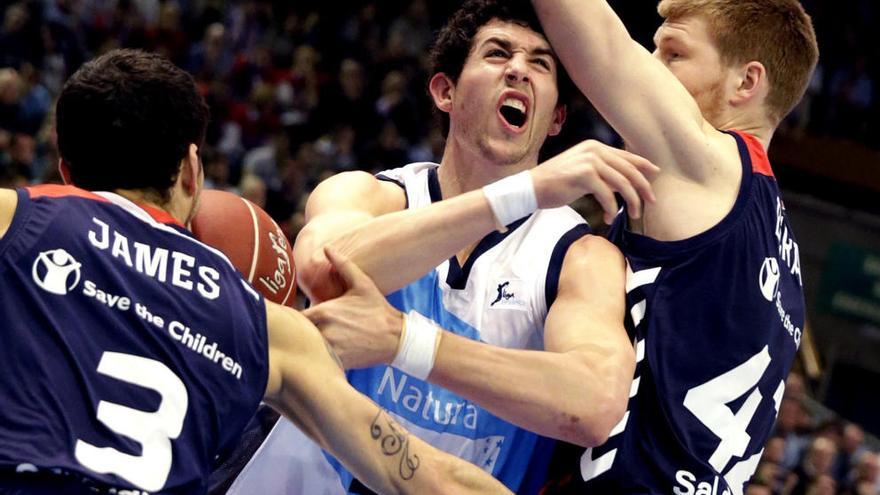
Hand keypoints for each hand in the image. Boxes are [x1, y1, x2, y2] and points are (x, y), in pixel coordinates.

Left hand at [302, 246, 403, 368]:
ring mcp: (331, 349)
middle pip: (298, 335)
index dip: (293, 319)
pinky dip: (319, 360)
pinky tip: (325, 356)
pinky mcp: (338, 362)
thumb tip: (327, 248)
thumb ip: (343, 265)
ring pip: (307, 350)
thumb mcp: (362, 284)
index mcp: (325, 311)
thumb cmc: (378, 309)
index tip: (298, 319)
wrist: (396, 337)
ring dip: (308, 348)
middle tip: (300, 333)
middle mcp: (324, 330)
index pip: (294, 316)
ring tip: (311, 345)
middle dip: (298, 334)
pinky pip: (319, 363)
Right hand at [530, 140, 658, 223]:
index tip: (656, 174)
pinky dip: (611, 208)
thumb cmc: (556, 183)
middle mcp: (594, 150)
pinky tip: (609, 217)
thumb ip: (603, 173)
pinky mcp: (584, 175)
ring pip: (622, 183)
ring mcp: (589, 161)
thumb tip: (624, 184)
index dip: (643, 166)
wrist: (531, 187)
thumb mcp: (582, 173)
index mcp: (594, 147)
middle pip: (628, 169)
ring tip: (632, 214)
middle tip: (651, 201)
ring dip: (631, 201)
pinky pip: (607, 194)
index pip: (626, 156)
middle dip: (643, 187)